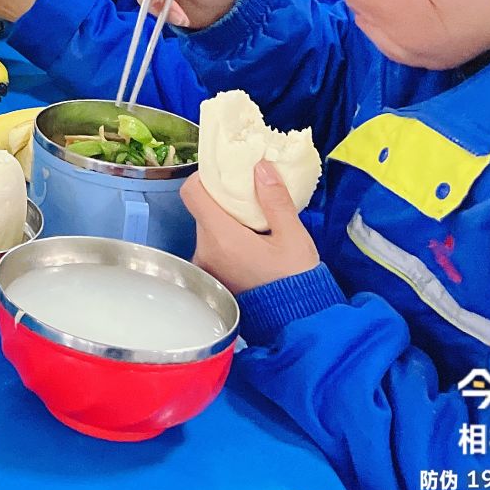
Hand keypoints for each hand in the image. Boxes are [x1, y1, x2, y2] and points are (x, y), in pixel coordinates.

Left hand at [183, 164, 320, 292]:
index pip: (192, 193)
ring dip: (226, 222)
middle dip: (223, 201)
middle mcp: (206, 252)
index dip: (204, 177)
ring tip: (256, 224)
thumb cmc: (296, 281)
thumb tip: (260, 167)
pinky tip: (251, 244)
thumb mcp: (293, 237)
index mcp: (221, 238)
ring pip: (208, 230)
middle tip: (250, 198)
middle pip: (202, 210)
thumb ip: (275, 200)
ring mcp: (207, 268)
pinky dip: (226, 241)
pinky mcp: (213, 278)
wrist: (297, 323)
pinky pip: (212, 248)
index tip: (224, 174)